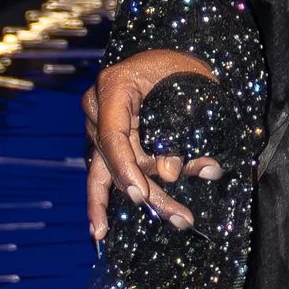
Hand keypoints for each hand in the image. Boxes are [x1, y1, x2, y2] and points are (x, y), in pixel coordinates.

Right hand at [85, 48, 218, 239]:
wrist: (175, 57)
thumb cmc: (183, 68)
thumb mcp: (189, 91)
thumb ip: (181, 130)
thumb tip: (168, 174)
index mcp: (113, 88)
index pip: (112, 136)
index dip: (126, 169)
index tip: (141, 196)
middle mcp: (98, 110)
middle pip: (115, 161)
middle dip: (149, 193)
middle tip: (181, 218)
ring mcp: (100, 127)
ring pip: (113, 174)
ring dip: (146, 198)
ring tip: (172, 221)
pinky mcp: (110, 143)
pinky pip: (108, 174)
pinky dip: (107, 201)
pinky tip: (99, 231)